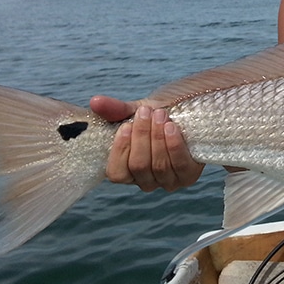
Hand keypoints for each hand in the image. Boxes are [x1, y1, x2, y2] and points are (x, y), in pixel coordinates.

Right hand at [90, 95, 204, 191]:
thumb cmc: (155, 117)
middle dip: (142, 137)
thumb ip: (115, 110)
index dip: (120, 151)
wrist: (186, 113)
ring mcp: (168, 182)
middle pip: (139, 166)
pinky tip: (172, 128)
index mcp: (127, 171)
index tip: (126, 125)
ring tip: (160, 115)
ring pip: (158, 166)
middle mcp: (146, 182)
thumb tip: (95, 101)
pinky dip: (174, 145)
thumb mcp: (134, 111)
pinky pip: (180, 165)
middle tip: (146, 112)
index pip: (117, 173)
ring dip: (158, 137)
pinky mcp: (188, 176)